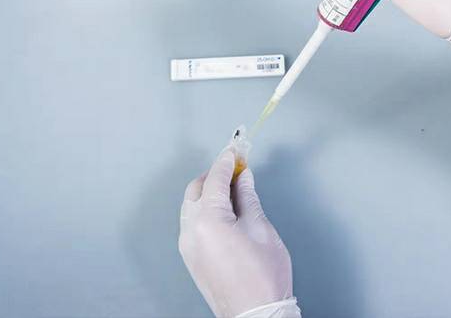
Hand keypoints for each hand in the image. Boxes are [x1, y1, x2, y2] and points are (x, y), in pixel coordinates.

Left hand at [179, 149, 297, 317]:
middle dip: (216, 174)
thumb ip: (248, 197)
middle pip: (197, 189)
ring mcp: (187, 246)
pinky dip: (206, 209)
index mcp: (208, 220)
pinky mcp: (191, 257)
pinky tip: (227, 210)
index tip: (236, 149)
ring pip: (192, 205)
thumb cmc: (262, 277)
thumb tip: (244, 177)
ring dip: (210, 192)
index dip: (228, 160)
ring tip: (236, 188)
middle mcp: (190, 231)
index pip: (216, 179)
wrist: (256, 315)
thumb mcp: (260, 228)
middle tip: (238, 167)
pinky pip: (193, 222)